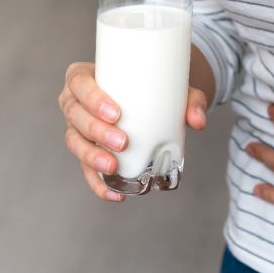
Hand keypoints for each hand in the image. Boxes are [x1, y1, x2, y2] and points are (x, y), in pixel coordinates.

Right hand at [59, 62, 207, 201]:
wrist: (152, 100)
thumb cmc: (152, 88)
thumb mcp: (172, 87)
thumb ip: (190, 100)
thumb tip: (198, 121)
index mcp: (86, 78)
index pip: (78, 82)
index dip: (91, 98)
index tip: (116, 112)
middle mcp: (76, 102)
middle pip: (75, 115)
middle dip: (96, 131)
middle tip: (123, 142)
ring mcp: (79, 128)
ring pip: (75, 142)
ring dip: (92, 156)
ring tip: (113, 166)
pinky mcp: (87, 151)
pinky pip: (85, 168)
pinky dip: (98, 184)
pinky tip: (114, 194)